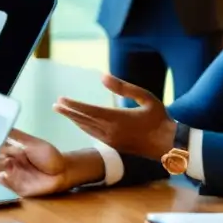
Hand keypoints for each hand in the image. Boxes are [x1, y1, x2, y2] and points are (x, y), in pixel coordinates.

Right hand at [0, 129, 68, 195]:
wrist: (63, 171)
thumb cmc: (48, 156)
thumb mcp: (31, 143)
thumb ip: (17, 136)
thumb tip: (2, 124)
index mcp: (12, 152)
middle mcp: (9, 164)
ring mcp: (12, 176)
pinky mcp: (17, 188)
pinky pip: (7, 184)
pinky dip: (3, 179)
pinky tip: (2, 174)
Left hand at [53, 74, 175, 160]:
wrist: (167, 144)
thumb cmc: (159, 118)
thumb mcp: (145, 97)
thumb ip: (124, 87)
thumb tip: (103, 77)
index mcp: (117, 119)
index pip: (88, 111)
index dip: (73, 105)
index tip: (61, 100)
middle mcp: (110, 131)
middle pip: (83, 120)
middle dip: (68, 112)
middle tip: (55, 106)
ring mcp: (111, 140)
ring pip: (87, 129)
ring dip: (74, 120)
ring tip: (63, 112)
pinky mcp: (114, 145)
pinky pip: (93, 135)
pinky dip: (83, 127)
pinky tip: (79, 123)